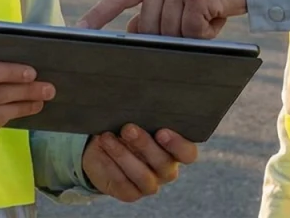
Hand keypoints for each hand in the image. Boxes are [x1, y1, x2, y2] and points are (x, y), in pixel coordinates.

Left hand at [76, 0, 246, 38]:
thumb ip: (158, 6)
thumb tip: (134, 32)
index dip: (97, 14)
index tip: (76, 30)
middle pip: (149, 26)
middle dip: (170, 36)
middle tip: (195, 26)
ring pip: (171, 32)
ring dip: (193, 34)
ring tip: (211, 14)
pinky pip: (193, 32)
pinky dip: (208, 32)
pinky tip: (219, 15)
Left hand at [82, 124, 198, 201]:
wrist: (103, 146)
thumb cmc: (126, 125)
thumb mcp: (136, 117)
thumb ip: (144, 113)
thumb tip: (138, 95)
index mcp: (175, 150)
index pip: (188, 153)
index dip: (178, 144)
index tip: (162, 131)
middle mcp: (166, 169)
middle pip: (163, 163)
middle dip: (144, 145)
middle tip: (128, 129)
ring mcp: (149, 184)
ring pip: (143, 176)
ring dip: (123, 155)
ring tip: (107, 138)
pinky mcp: (130, 193)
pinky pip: (123, 183)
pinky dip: (111, 165)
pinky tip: (102, 150)